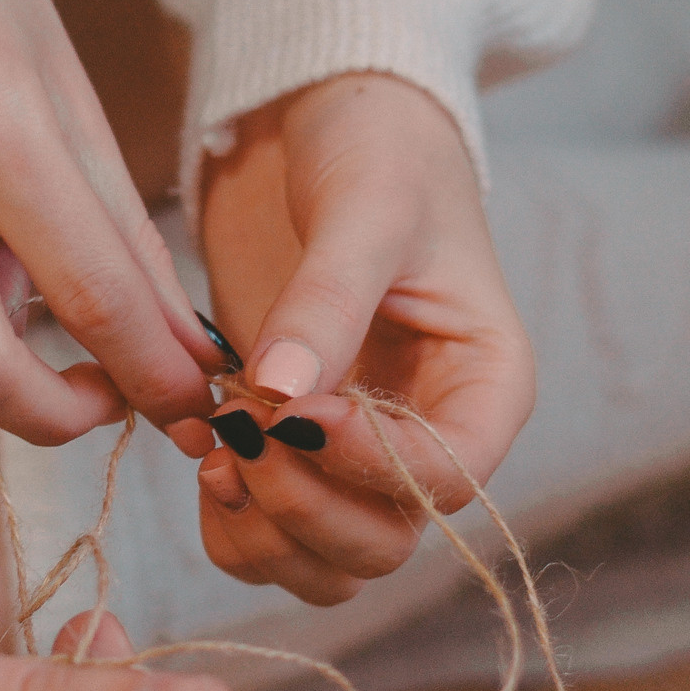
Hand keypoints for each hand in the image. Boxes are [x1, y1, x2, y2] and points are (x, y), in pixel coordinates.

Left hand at [194, 74, 536, 603]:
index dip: (368, 465)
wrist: (330, 126)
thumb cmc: (378, 152)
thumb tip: (284, 395)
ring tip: (216, 452)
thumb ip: (329, 301)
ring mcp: (363, 459)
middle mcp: (432, 441)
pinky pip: (271, 537)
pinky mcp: (299, 455)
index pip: (446, 479)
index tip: (294, 410)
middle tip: (241, 434)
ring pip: (328, 564)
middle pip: (384, 545)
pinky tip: (202, 450)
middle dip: (305, 509)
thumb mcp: (364, 208)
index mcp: (486, 387)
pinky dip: (230, 521)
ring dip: (264, 533)